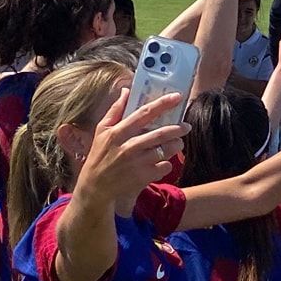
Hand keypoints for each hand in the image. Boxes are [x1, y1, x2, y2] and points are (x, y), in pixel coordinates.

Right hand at [76, 89, 191, 203]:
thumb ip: (115, 110)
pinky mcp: (143, 178)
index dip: (162, 104)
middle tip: (186, 126)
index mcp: (117, 133)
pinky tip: (163, 162)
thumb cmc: (99, 157)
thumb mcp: (101, 132)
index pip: (144, 113)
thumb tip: (126, 90)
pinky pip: (165, 166)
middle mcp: (128, 147)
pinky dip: (167, 163)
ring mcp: (136, 163)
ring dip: (176, 145)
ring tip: (177, 143)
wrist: (95, 189)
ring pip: (166, 150)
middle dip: (178, 128)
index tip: (178, 96)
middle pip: (160, 133)